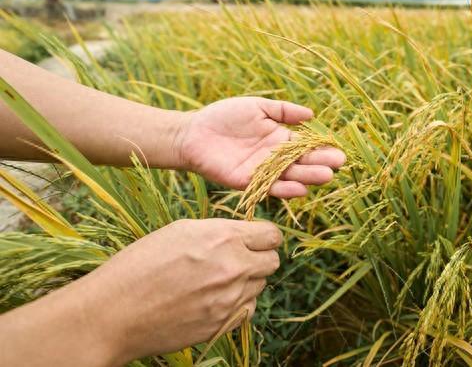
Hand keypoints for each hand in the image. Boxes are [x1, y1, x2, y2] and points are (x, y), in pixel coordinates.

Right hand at [89, 219, 282, 362]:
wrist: (115, 312)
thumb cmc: (139, 265)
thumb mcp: (180, 231)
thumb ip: (219, 232)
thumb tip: (242, 236)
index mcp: (223, 238)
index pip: (272, 235)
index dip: (264, 236)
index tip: (256, 239)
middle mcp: (234, 267)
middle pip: (272, 261)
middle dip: (259, 258)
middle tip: (238, 259)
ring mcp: (231, 299)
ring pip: (259, 286)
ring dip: (246, 282)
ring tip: (214, 280)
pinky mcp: (224, 324)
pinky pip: (246, 309)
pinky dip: (236, 304)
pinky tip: (211, 300)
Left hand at [176, 97, 345, 197]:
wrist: (193, 133)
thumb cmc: (223, 116)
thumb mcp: (257, 107)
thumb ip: (283, 111)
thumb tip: (311, 115)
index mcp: (279, 138)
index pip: (306, 146)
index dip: (322, 148)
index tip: (339, 150)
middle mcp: (274, 158)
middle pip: (302, 162)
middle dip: (321, 163)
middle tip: (338, 164)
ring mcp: (262, 172)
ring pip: (290, 176)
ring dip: (308, 177)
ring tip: (326, 176)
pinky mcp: (248, 183)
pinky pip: (269, 187)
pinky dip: (285, 189)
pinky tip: (300, 188)